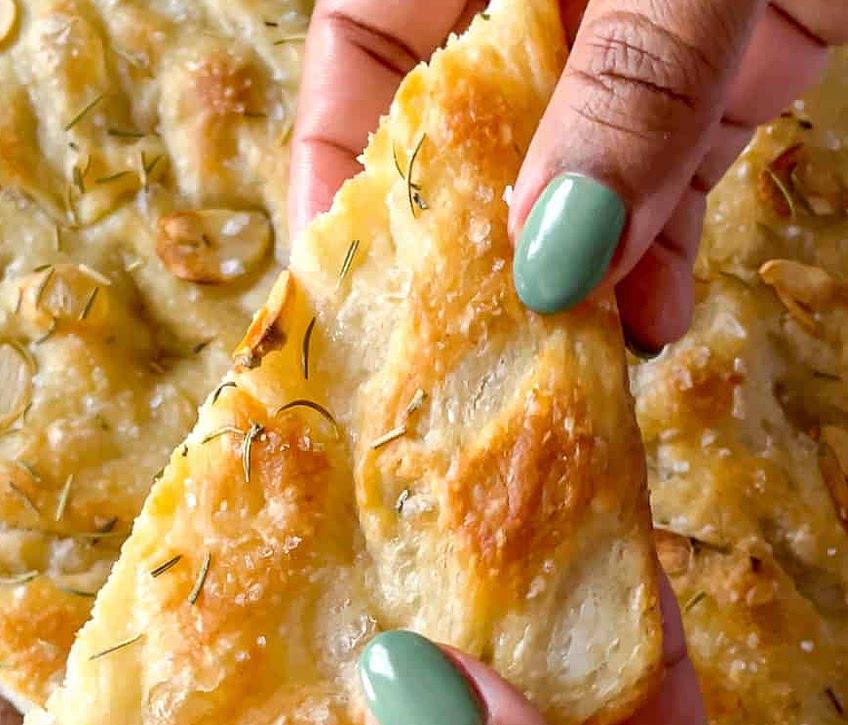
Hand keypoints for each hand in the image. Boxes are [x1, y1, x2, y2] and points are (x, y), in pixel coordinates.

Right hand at [289, 0, 847, 352]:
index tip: (340, 283)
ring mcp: (630, 42)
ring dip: (570, 277)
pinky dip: (661, 254)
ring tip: (562, 361)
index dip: (334, 169)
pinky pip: (668, 180)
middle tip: (458, 354)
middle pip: (460, 141)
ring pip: (566, 180)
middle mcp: (539, 0)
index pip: (360, 57)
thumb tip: (551, 259)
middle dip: (462, 253)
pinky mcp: (717, 72)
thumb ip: (624, 87)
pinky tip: (651, 321)